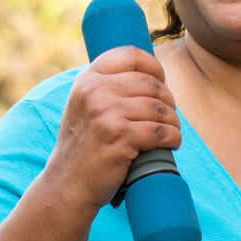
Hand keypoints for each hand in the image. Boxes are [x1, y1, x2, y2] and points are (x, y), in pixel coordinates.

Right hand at [45, 46, 181, 211]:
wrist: (67, 184)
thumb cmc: (85, 146)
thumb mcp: (85, 105)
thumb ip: (107, 86)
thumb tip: (152, 72)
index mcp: (88, 79)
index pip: (131, 55)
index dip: (154, 67)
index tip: (162, 82)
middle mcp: (95, 91)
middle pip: (152, 84)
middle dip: (168, 101)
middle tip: (168, 117)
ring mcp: (106, 113)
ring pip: (160, 109)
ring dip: (173, 122)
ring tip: (171, 132)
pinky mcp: (120, 136)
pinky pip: (161, 132)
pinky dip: (173, 138)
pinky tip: (171, 144)